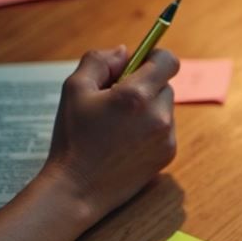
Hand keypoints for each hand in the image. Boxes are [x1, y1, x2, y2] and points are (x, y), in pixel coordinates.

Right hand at [42, 46, 179, 222]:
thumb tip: (126, 52)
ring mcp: (167, 136)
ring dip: (148, 108)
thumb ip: (100, 61)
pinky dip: (151, 128)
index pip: (168, 61)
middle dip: (144, 85)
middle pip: (164, 84)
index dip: (155, 56)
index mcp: (135, 95)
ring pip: (165, 107)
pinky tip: (126, 141)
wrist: (78, 188)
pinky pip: (165, 128)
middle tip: (116, 98)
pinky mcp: (169, 154)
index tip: (141, 61)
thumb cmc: (72, 137)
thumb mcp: (74, 89)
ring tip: (118, 124)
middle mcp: (158, 115)